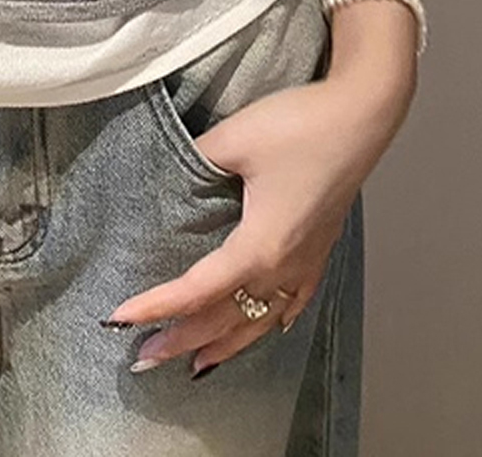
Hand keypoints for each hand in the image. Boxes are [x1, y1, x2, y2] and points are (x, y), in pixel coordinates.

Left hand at [103, 65, 411, 376]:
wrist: (361, 114)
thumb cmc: (301, 127)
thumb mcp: (233, 139)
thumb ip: (195, 162)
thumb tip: (173, 175)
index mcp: (260, 247)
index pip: (196, 291)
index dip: (156, 307)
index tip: (119, 318)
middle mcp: (284, 266)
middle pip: (224, 318)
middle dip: (181, 341)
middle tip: (143, 359)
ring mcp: (307, 260)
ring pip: (260, 321)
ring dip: (224, 345)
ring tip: (196, 366)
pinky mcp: (321, 246)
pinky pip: (293, 302)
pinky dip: (271, 323)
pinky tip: (268, 328)